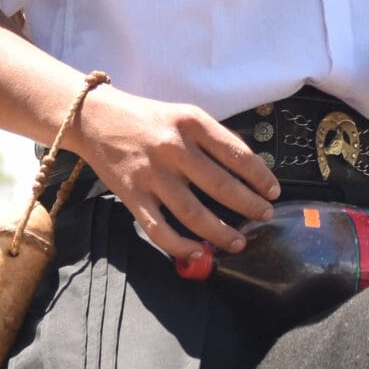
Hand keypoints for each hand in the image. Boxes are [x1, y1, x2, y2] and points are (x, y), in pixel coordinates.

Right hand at [69, 85, 278, 260]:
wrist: (95, 118)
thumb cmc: (147, 118)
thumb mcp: (184, 115)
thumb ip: (212, 139)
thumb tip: (247, 170)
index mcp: (192, 123)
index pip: (237, 155)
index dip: (260, 177)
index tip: (273, 191)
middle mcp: (173, 149)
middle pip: (221, 187)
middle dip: (250, 206)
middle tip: (265, 216)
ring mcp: (152, 175)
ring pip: (194, 214)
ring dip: (221, 232)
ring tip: (239, 242)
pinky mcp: (132, 195)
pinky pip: (159, 229)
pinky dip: (180, 246)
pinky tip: (199, 252)